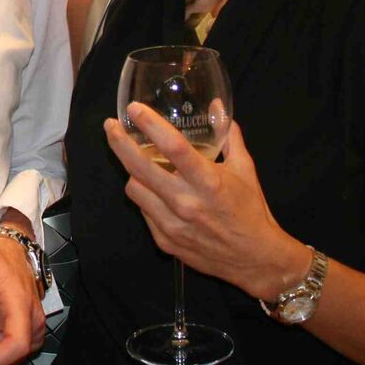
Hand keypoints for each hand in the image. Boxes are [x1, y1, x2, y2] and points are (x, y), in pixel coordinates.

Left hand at [107, 107, 307, 299]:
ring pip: (134, 189)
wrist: (254, 258)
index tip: (134, 109)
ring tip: (137, 161)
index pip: (172, 147)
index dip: (150, 125)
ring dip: (133, 172)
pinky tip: (155, 191)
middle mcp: (186, 202)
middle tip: (110, 126)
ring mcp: (172, 224)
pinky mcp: (164, 240)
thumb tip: (218, 106)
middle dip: (119, 142)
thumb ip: (229, 135)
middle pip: (139, 167)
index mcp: (208, 181)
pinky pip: (143, 211)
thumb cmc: (250, 210)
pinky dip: (146, 197)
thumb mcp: (245, 168)